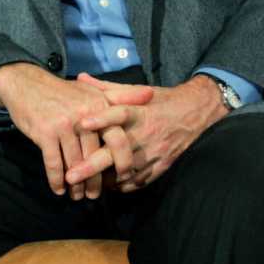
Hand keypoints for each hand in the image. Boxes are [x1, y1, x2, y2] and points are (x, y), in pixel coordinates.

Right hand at [0, 63, 152, 199]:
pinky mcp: (44, 133)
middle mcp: (83, 117)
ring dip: (76, 185)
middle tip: (96, 195)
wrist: (25, 83)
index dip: (123, 161)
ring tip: (77, 196)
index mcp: (98, 106)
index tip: (124, 178)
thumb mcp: (93, 90)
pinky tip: (58, 189)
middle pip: (95, 157)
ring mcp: (63, 125)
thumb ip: (123, 95)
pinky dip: (56, 180)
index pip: (117, 139)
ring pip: (74, 164)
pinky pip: (53, 163)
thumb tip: (151, 94)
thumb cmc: (62, 91)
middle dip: (96, 181)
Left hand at [68, 73, 226, 191]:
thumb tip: (80, 77)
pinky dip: (122, 185)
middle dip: (92, 165)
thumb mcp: (134, 90)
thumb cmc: (157, 100)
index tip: (82, 123)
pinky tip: (107, 186)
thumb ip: (106, 88)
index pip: (119, 114)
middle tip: (70, 175)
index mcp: (138, 111)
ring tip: (81, 186)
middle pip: (117, 151)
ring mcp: (154, 152)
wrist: (193, 112)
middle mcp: (145, 133)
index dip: (101, 118)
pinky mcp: (162, 165)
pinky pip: (139, 181)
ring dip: (103, 180)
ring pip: (126, 171)